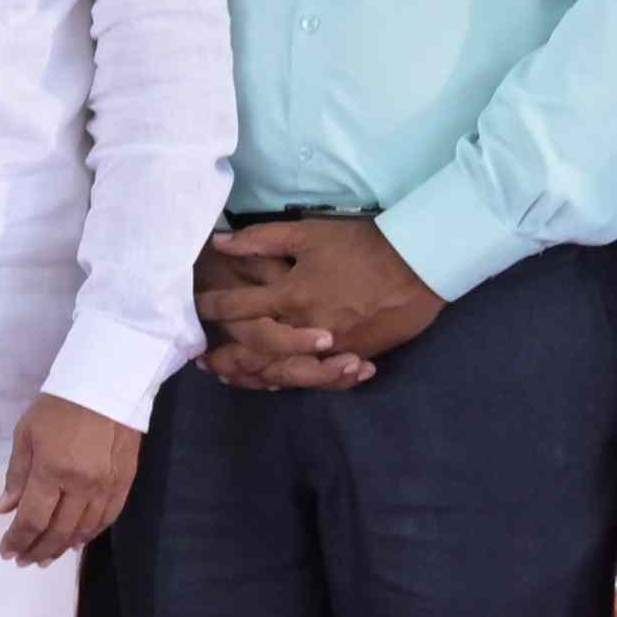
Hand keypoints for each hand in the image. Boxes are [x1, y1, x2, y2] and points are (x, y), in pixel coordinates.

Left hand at [0, 393, 139, 566]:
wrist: (107, 385)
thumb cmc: (58, 406)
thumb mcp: (26, 434)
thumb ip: (17, 476)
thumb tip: (5, 510)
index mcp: (52, 471)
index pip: (33, 519)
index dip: (18, 540)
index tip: (7, 552)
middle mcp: (81, 485)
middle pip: (58, 531)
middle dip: (38, 549)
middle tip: (24, 560)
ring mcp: (107, 485)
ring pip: (84, 530)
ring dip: (62, 547)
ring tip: (46, 556)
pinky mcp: (125, 482)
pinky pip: (107, 518)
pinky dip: (90, 534)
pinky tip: (77, 541)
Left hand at [196, 215, 438, 390]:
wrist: (420, 264)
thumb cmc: (363, 244)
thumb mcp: (309, 234)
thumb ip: (261, 240)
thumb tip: (220, 242)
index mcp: (290, 294)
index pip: (237, 307)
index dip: (211, 307)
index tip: (195, 308)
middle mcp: (304, 326)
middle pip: (253, 351)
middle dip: (225, 357)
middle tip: (202, 361)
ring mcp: (330, 346)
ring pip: (281, 371)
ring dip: (252, 375)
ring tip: (231, 377)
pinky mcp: (354, 355)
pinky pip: (315, 376)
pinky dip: (291, 381)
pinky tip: (275, 382)